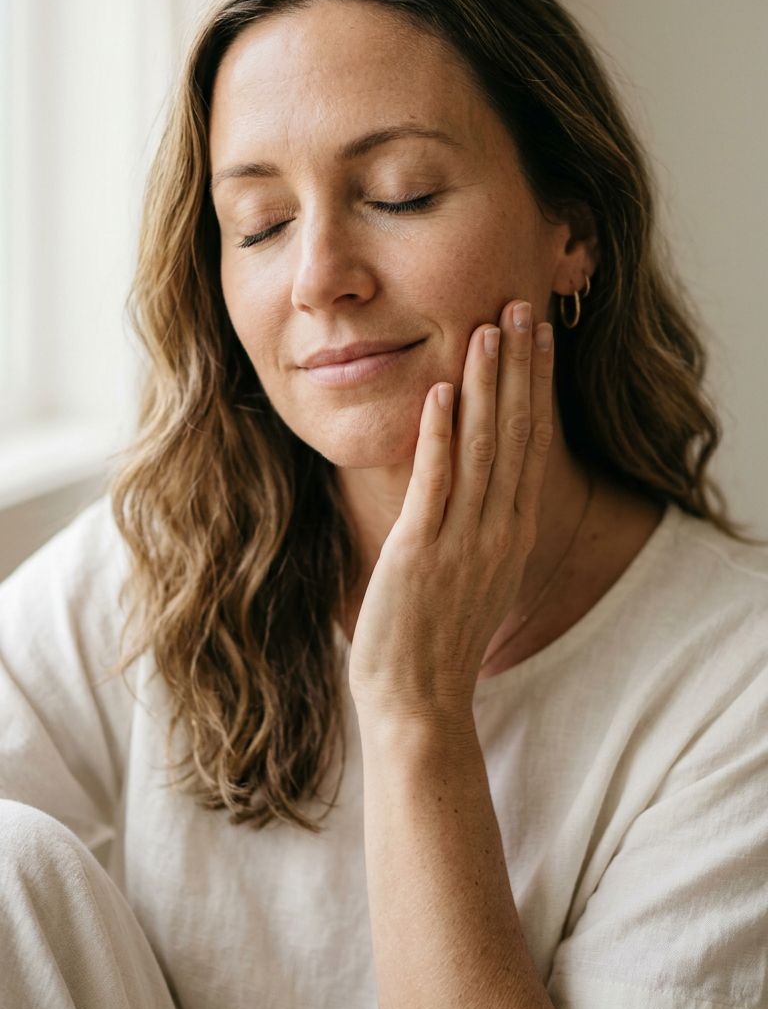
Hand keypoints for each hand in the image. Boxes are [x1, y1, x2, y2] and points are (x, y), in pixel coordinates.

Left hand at [347, 299, 554, 731]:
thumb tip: (466, 481)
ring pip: (482, 447)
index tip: (538, 335)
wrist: (418, 704)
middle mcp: (499, 530)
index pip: (532, 442)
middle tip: (522, 305)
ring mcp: (464, 541)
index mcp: (512, 533)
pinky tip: (439, 394)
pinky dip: (439, 437)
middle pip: (516, 432)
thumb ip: (475, 526)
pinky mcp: (421, 553)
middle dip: (519, 366)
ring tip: (487, 329)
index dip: (536, 384)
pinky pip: (435, 483)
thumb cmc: (435, 642)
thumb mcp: (471, 576)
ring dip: (485, 385)